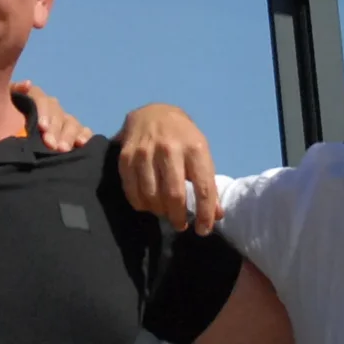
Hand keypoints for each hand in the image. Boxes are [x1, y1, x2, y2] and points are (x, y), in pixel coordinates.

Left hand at [11, 82, 92, 151]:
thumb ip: (12, 91)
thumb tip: (28, 84)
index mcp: (29, 98)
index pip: (41, 98)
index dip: (43, 111)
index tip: (42, 127)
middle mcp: (48, 108)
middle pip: (57, 112)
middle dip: (55, 129)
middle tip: (52, 145)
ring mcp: (60, 121)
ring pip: (70, 122)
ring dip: (69, 135)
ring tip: (63, 149)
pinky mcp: (69, 135)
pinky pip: (82, 131)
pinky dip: (85, 136)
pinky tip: (82, 143)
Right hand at [117, 104, 219, 233]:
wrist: (153, 112)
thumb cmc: (183, 137)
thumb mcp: (202, 154)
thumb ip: (209, 184)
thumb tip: (217, 216)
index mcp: (195, 148)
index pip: (203, 188)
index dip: (205, 214)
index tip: (203, 230)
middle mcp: (169, 149)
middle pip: (174, 195)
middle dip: (178, 217)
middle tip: (181, 225)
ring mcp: (145, 152)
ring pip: (151, 196)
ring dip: (159, 212)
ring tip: (165, 213)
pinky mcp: (126, 157)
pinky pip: (131, 191)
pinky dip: (141, 204)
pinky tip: (148, 205)